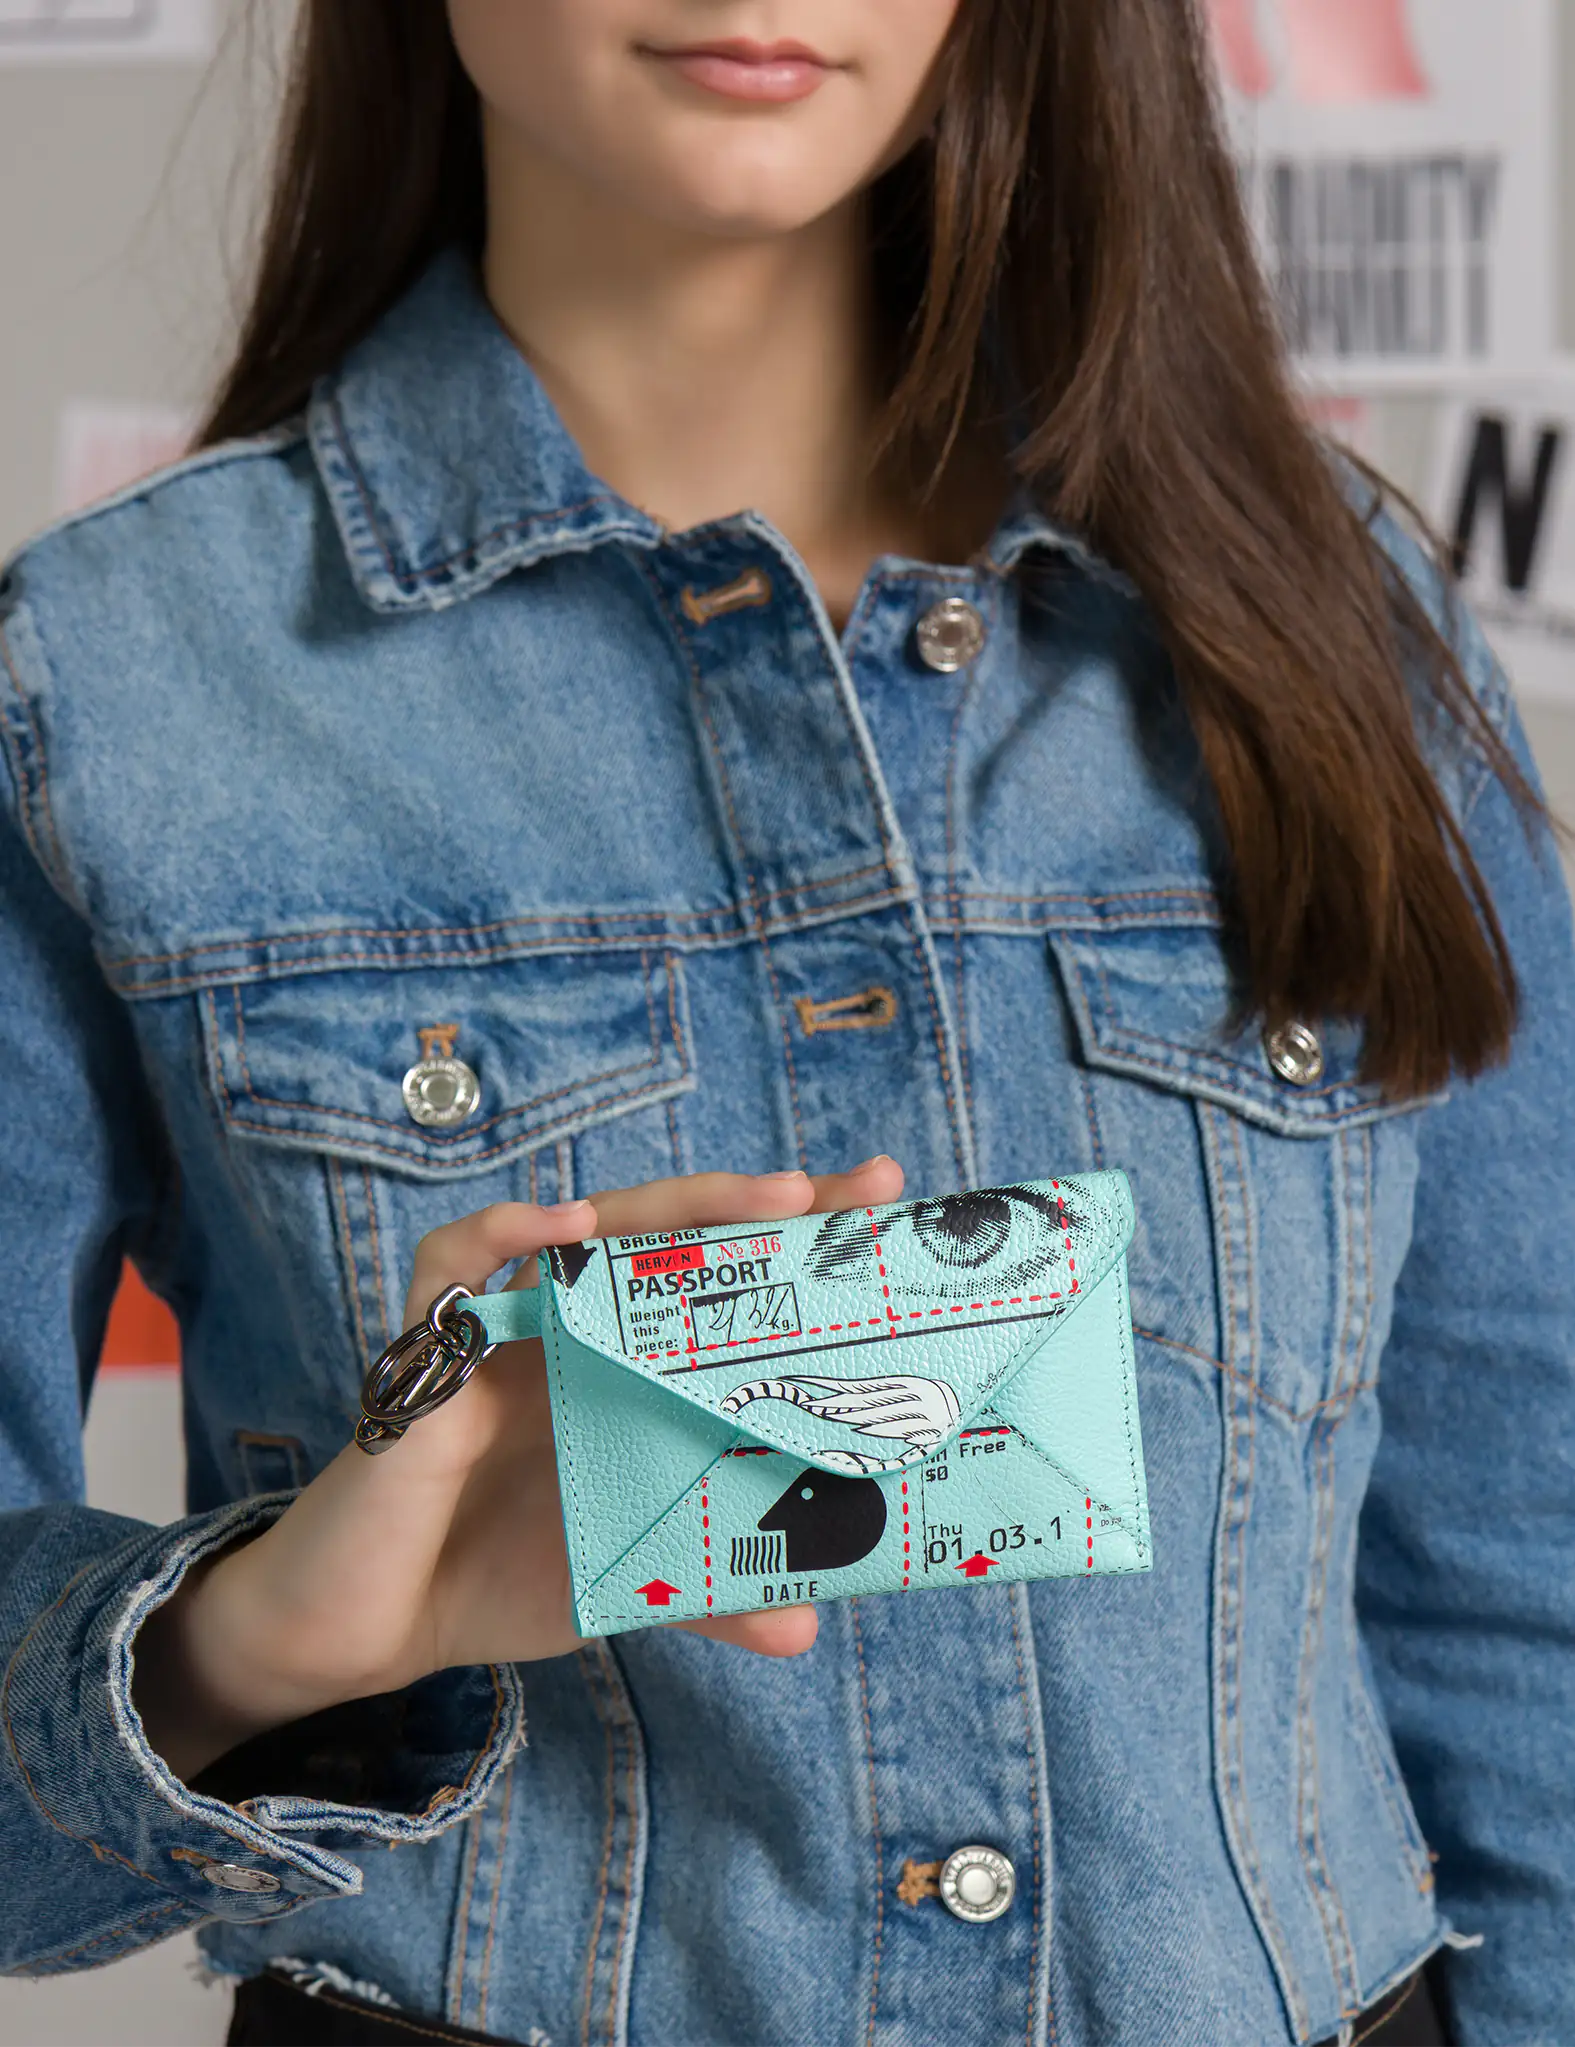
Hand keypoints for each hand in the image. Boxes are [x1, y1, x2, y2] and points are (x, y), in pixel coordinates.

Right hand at [132, 1158, 904, 1780]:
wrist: (371, 1629)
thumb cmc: (493, 1575)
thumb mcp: (622, 1577)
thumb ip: (705, 1588)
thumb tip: (805, 1626)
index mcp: (622, 1368)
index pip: (711, 1283)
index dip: (787, 1242)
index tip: (877, 1204)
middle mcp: (570, 1331)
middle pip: (667, 1237)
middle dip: (758, 1201)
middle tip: (849, 1187)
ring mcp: (502, 1331)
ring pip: (585, 1230)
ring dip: (677, 1204)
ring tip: (768, 1197)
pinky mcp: (428, 1351)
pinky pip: (452, 1263)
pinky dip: (503, 1233)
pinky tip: (568, 1231)